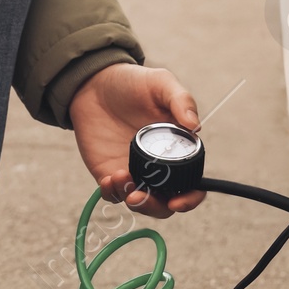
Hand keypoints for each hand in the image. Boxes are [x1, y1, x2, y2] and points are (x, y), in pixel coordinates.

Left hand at [69, 62, 204, 218]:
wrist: (94, 82)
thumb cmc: (132, 82)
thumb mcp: (160, 83)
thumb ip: (180, 100)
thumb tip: (195, 125)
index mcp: (177, 149)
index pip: (192, 184)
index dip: (190, 198)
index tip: (178, 202)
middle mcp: (158, 166)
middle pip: (165, 202)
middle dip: (155, 207)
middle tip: (140, 196)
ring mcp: (134, 170)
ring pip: (140, 202)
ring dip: (133, 200)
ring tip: (120, 177)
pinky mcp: (109, 171)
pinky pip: (113, 194)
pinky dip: (112, 192)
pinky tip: (109, 177)